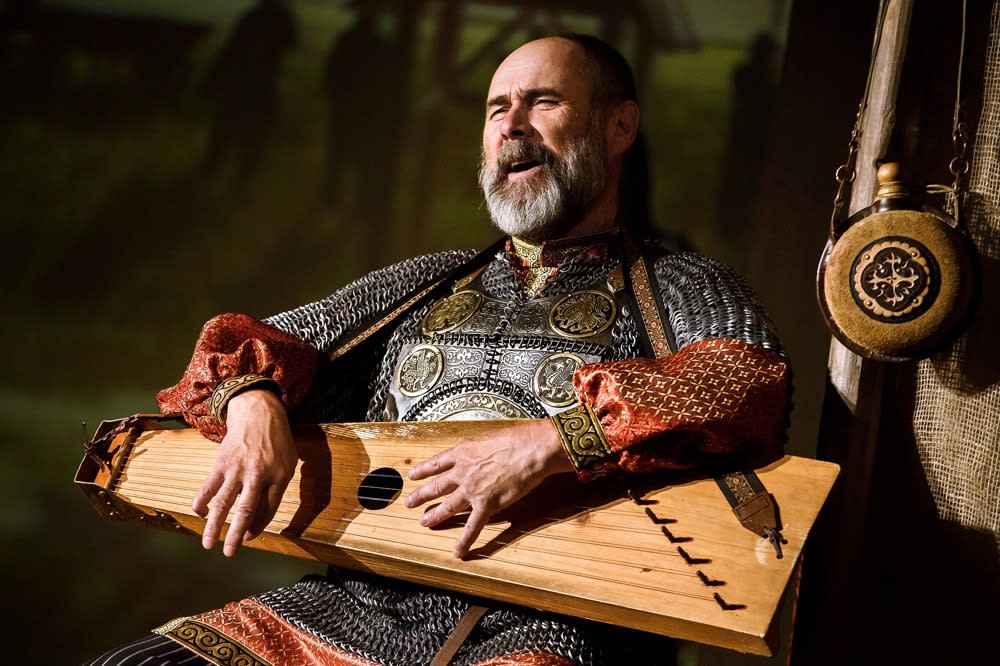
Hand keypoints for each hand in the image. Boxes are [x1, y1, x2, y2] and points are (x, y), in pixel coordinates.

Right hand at [192, 390, 296, 556]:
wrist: (258, 411)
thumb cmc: (276, 440)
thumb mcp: (288, 463)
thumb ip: (276, 489)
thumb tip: (259, 517)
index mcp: (279, 475)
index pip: (268, 509)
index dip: (258, 526)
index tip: (248, 538)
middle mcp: (258, 474)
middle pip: (246, 509)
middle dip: (236, 534)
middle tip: (230, 552)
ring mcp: (237, 468)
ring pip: (223, 502)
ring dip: (214, 525)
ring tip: (208, 543)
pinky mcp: (221, 462)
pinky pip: (208, 486)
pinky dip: (201, 501)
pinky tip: (199, 513)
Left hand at [405, 419, 572, 558]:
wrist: (529, 450)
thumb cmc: (516, 439)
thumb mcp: (488, 436)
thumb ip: (478, 447)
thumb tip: (479, 449)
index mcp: (463, 453)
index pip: (437, 463)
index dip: (423, 469)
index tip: (413, 474)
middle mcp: (463, 472)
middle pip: (437, 486)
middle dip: (421, 495)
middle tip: (410, 502)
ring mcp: (472, 490)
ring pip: (448, 506)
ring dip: (434, 515)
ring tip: (423, 521)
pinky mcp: (486, 505)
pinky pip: (472, 526)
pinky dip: (465, 540)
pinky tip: (458, 551)